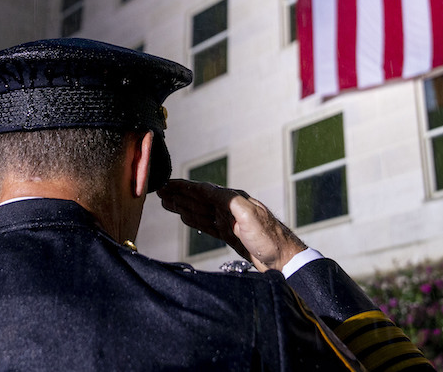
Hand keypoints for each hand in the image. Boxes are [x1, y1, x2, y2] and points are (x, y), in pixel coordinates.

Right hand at [158, 179, 306, 272]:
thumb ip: (230, 202)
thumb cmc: (270, 238)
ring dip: (183, 205)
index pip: (203, 190)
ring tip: (166, 202)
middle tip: (159, 191)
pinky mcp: (230, 235)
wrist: (283, 259)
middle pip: (199, 198)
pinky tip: (184, 217)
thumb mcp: (250, 216)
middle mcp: (230, 208)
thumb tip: (211, 190)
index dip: (184, 186)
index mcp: (233, 200)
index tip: (166, 183)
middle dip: (179, 194)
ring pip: (200, 211)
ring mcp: (229, 221)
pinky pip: (206, 224)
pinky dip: (193, 219)